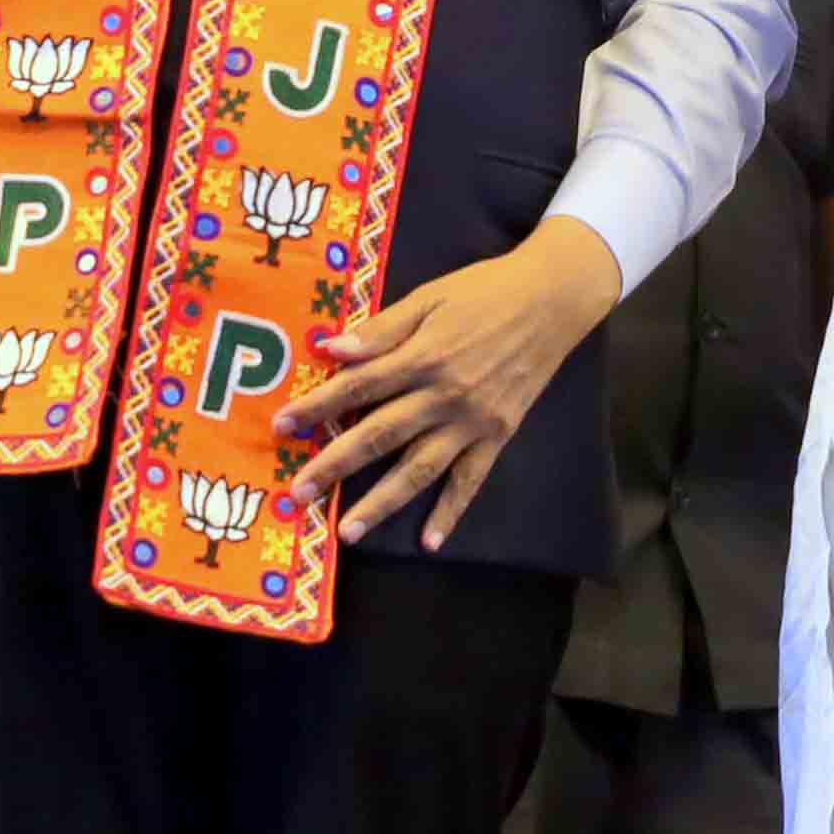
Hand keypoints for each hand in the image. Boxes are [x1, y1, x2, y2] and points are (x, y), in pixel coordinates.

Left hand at [282, 216, 621, 552]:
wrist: (552, 300)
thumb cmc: (484, 291)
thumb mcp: (429, 296)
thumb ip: (381, 329)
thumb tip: (330, 349)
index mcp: (423, 355)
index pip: (358, 386)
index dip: (317, 407)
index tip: (281, 426)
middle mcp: (445, 395)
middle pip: (380, 435)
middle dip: (335, 464)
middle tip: (298, 494)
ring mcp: (472, 421)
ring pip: (419, 468)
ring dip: (381, 501)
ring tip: (347, 531)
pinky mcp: (498, 435)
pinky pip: (471, 480)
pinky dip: (451, 511)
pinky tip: (429, 541)